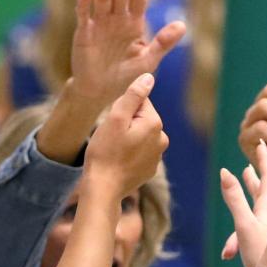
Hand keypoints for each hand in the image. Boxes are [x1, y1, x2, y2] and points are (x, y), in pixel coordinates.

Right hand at [69, 0, 186, 112]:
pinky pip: (84, 16)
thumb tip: (183, 25)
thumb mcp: (148, 60)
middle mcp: (116, 19)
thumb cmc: (125, 76)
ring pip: (102, 0)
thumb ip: (163, 42)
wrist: (101, 92)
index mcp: (133, 23)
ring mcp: (99, 24)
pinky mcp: (84, 34)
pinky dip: (84, 4)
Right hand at [83, 72, 166, 195]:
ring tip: (114, 150)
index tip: (113, 123)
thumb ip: (133, 95)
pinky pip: (139, 152)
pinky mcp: (150, 169)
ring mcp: (157, 156)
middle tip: (111, 137)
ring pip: (140, 135)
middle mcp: (162, 139)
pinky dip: (129, 154)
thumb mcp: (116, 118)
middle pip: (141, 118)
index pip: (139, 101)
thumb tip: (149, 77)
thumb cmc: (105, 151)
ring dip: (128, 138)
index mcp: (155, 123)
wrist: (103, 188)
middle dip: (126, 123)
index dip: (122, 108)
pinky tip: (118, 161)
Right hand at [218, 140, 266, 266]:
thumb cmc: (264, 257)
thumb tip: (224, 171)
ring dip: (250, 194)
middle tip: (250, 163)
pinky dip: (243, 222)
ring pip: (257, 209)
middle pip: (264, 192)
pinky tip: (236, 238)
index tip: (261, 143)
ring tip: (245, 182)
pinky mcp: (266, 248)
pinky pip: (252, 229)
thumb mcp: (245, 225)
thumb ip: (235, 199)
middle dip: (255, 176)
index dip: (264, 159)